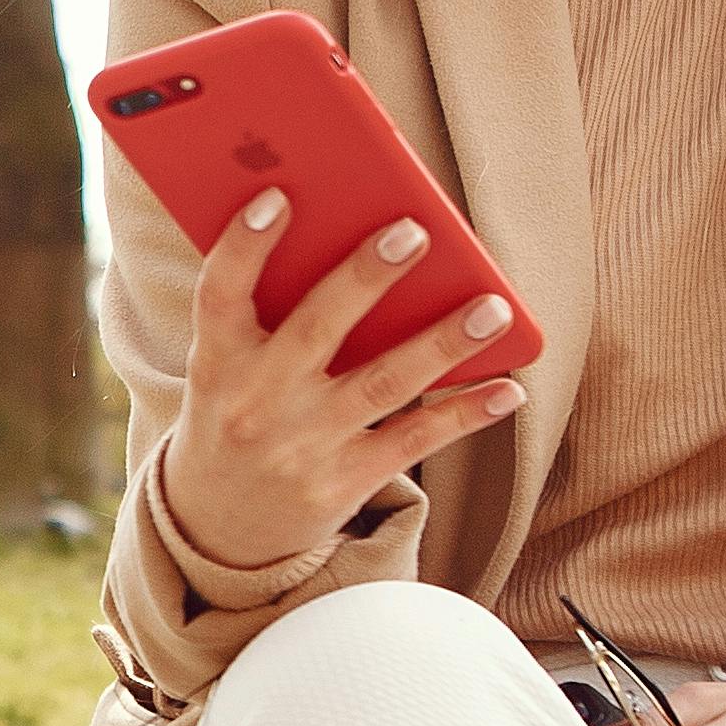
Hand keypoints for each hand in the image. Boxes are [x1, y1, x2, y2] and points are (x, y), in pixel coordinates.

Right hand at [156, 195, 527, 576]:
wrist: (218, 527)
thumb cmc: (236, 414)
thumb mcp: (224, 367)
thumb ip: (266, 311)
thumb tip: (345, 234)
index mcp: (217, 363)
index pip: (220, 295)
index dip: (244, 246)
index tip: (277, 197)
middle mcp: (258, 404)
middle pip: (315, 331)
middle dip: (364, 280)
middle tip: (413, 232)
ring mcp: (303, 447)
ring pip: (381, 385)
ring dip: (441, 343)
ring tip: (494, 306)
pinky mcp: (344, 483)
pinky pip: (413, 440)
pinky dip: (464, 414)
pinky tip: (509, 388)